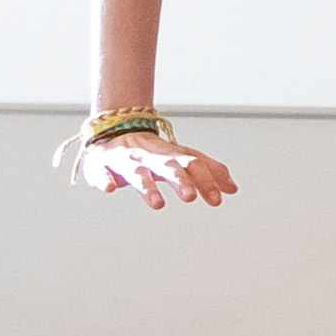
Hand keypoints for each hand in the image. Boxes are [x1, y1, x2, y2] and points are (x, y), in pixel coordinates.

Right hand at [76, 132, 237, 208]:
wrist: (112, 131)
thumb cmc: (152, 153)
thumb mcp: (181, 160)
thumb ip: (208, 172)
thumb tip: (233, 188)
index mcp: (171, 156)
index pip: (193, 164)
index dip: (205, 180)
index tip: (217, 201)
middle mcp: (150, 157)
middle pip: (167, 165)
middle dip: (179, 180)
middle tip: (190, 198)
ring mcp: (125, 161)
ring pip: (137, 172)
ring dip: (147, 187)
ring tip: (157, 204)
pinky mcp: (102, 165)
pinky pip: (102, 172)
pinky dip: (105, 179)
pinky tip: (110, 189)